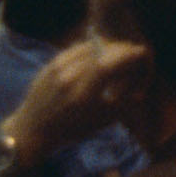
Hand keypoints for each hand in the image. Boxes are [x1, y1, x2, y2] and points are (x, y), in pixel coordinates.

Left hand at [5, 34, 152, 158]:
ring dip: (107, 47)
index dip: (127, 55)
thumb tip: (140, 91)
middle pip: (101, 52)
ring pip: (89, 47)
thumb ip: (122, 106)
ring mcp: (58, 68)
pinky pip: (77, 49)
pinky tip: (99, 53)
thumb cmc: (71, 129)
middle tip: (133, 52)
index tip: (141, 52)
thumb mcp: (100, 122)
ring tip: (118, 52)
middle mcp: (69, 77)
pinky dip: (92, 49)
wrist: (34, 128)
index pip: (108, 65)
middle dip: (121, 49)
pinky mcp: (51, 63)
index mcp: (82, 95)